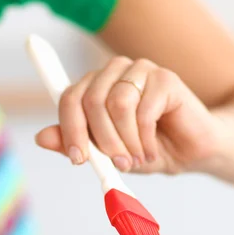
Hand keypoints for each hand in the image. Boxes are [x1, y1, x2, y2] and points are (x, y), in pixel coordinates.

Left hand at [35, 56, 224, 173]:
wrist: (193, 150)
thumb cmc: (148, 149)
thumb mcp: (108, 153)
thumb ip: (77, 144)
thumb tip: (40, 137)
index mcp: (94, 86)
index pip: (69, 98)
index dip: (70, 129)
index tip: (79, 159)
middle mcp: (113, 72)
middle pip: (91, 99)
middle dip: (101, 139)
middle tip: (117, 164)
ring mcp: (140, 70)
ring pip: (117, 103)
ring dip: (125, 140)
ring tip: (138, 158)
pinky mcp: (165, 77)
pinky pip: (144, 109)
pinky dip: (145, 138)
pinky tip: (152, 150)